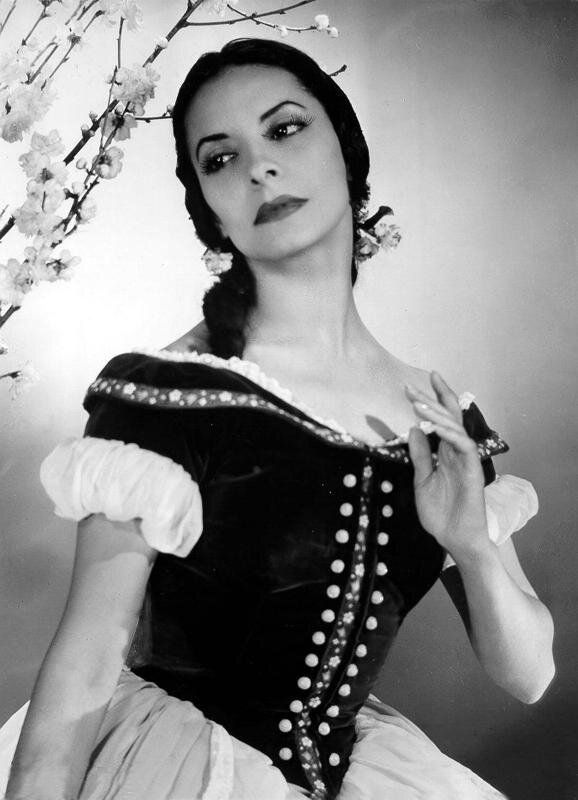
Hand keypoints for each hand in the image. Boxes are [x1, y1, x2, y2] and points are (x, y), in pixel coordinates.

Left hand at [404, 372, 489, 559]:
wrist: (453, 538)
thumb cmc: (440, 513)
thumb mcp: (421, 479)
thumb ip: (419, 455)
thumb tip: (413, 428)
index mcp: (444, 453)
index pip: (440, 421)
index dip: (431, 401)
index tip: (412, 387)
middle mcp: (456, 452)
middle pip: (448, 417)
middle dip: (431, 399)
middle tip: (410, 387)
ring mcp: (465, 459)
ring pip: (455, 427)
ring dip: (436, 414)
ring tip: (416, 404)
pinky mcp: (472, 470)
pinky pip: (463, 445)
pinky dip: (450, 434)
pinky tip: (435, 427)